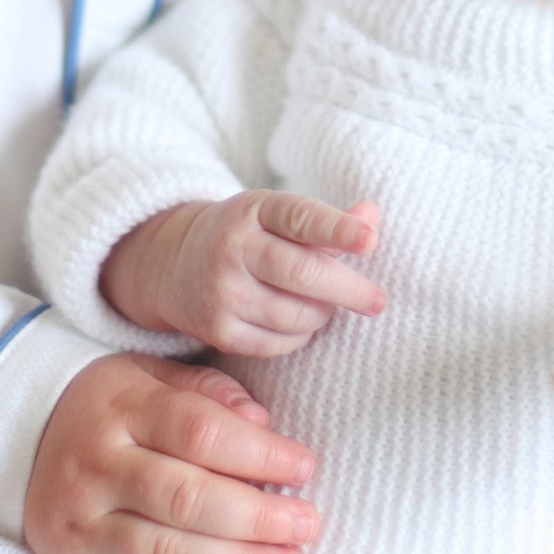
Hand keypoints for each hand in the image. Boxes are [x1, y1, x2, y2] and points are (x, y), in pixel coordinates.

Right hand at [22, 352, 321, 553]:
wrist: (22, 439)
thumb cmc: (110, 406)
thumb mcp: (151, 375)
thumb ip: (209, 392)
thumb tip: (263, 425)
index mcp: (119, 407)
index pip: (199, 431)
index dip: (259, 453)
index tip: (305, 466)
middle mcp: (94, 466)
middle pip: (186, 497)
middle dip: (257, 517)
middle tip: (308, 526)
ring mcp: (79, 522)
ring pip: (164, 552)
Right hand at [100, 194, 384, 355]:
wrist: (175, 264)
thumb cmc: (246, 236)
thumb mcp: (276, 215)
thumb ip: (326, 220)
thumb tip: (372, 217)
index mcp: (253, 209)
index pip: (300, 217)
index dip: (337, 228)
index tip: (369, 240)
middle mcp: (233, 248)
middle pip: (304, 273)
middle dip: (349, 290)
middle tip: (378, 301)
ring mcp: (223, 292)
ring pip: (296, 315)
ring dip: (323, 314)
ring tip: (325, 305)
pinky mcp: (218, 331)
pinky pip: (278, 344)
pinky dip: (300, 336)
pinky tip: (299, 323)